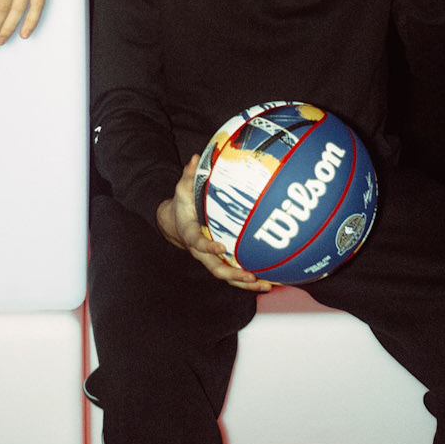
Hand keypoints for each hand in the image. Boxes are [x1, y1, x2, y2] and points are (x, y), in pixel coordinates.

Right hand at [156, 154, 272, 290]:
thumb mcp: (182, 190)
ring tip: (266, 285)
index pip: (197, 243)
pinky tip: (270, 280)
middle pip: (216, 269)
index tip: (220, 247)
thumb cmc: (182, 205)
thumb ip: (189, 176)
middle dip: (233, 275)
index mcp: (190, 234)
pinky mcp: (222, 261)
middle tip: (250, 275)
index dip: (208, 248)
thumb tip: (196, 158)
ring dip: (246, 283)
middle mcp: (201, 252)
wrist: (175, 223)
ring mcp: (212, 259)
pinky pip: (235, 273)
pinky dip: (250, 279)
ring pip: (228, 276)